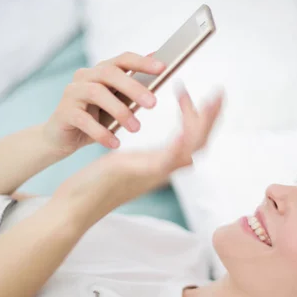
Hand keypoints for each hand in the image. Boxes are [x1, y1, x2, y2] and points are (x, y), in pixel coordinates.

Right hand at [43, 52, 165, 154]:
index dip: (142, 62)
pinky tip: (115, 143)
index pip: (122, 59)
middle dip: (134, 87)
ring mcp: (72, 92)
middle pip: (110, 73)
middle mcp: (85, 76)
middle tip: (153, 104)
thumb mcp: (118, 104)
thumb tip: (160, 71)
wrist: (62, 138)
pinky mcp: (63, 112)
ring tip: (136, 128)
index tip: (163, 68)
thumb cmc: (95, 118)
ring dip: (120, 111)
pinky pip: (84, 120)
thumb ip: (134, 89)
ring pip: (97, 93)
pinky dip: (102, 132)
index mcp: (101, 71)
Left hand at [53, 85, 223, 227]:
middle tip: (218, 94)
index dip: (196, 115)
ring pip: (191, 148)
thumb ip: (151, 157)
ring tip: (209, 102)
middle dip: (212, 117)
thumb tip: (170, 148)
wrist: (78, 205)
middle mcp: (163, 169)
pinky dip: (180, 144)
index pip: (190, 137)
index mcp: (160, 164)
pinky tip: (185, 129)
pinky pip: (167, 159)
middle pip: (200, 142)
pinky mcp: (139, 173)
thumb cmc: (98, 184)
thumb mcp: (129, 164)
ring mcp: (154, 173)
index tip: (185, 91)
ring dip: (203, 125)